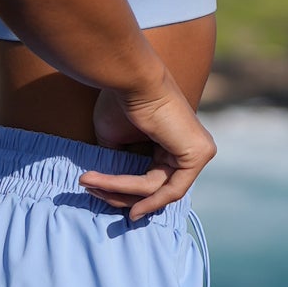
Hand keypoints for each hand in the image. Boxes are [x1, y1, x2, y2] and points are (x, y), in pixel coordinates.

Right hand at [81, 77, 216, 220]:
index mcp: (173, 142)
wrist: (131, 78)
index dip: (123, 190)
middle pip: (154, 187)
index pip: (152, 178)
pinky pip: (170, 189)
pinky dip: (146, 199)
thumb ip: (120, 163)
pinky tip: (129, 207)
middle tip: (89, 188)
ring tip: (89, 182)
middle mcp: (189, 147)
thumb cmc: (121, 102)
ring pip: (156, 189)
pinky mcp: (198, 155)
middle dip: (118, 193)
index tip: (96, 192)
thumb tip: (108, 189)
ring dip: (120, 191)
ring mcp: (198, 150)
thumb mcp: (115, 139)